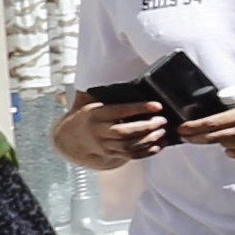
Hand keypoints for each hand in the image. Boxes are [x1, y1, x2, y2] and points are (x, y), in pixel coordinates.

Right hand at [46, 98, 167, 169]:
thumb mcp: (91, 100)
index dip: (139, 108)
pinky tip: (159, 145)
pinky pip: (130, 156)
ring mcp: (104, 145)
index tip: (157, 105)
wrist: (72, 137)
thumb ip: (106, 92)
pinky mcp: (111, 154)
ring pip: (128, 146)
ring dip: (148, 140)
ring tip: (163, 131)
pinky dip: (146, 152)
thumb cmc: (89, 114)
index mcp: (95, 114)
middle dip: (145, 127)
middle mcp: (99, 131)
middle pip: (123, 132)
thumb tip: (127, 78)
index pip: (119, 111)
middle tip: (162, 120)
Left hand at [180, 101, 234, 161]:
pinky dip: (234, 150)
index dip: (194, 127)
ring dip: (220, 141)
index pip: (213, 122)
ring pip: (225, 146)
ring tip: (220, 136)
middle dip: (197, 137)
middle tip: (186, 137)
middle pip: (213, 137)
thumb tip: (225, 100)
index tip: (183, 128)